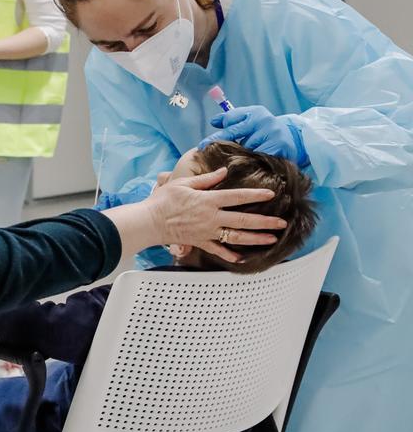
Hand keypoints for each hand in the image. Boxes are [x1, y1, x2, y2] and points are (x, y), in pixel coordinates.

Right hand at [144, 167, 288, 262]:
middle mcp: (211, 217)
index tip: (270, 195)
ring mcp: (207, 231)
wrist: (149, 221)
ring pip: (236, 237)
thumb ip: (206, 179)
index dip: (255, 196)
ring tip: (272, 239)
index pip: (237, 197)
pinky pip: (218, 250)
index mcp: (208, 200)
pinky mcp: (200, 241)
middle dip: (265, 222)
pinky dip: (229, 256)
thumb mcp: (183, 183)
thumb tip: (223, 172)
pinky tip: (241, 258)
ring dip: (256, 239)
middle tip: (281, 223)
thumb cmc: (163, 200)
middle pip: (243, 220)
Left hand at [201, 106, 308, 165]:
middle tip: (208, 155)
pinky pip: (259, 159)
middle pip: (236, 136)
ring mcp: (272, 134)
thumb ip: (232, 119)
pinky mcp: (279, 147)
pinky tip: (248, 168)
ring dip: (240, 157)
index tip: (202, 145)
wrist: (294, 139)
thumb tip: (213, 121)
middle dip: (222, 146)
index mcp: (255, 112)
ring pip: (246, 150)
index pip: (230, 122)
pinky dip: (253, 164)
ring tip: (235, 163)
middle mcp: (264, 121)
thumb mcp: (250, 119)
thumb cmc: (265, 130)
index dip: (216, 135)